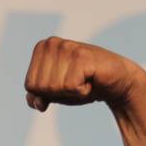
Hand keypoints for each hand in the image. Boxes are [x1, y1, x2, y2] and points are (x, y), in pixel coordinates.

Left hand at [22, 38, 145, 110]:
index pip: (30, 85)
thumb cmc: (83, 84)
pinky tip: (92, 80)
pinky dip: (82, 91)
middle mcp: (52, 43)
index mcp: (41, 48)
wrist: (115, 82)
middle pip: (40, 87)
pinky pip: (70, 87)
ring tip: (84, 80)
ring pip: (54, 87)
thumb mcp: (55, 92)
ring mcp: (67, 47)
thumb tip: (35, 102)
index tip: (65, 83)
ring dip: (71, 92)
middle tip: (76, 82)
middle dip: (59, 93)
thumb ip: (38, 96)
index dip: (47, 93)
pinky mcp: (82, 56)